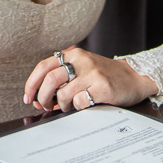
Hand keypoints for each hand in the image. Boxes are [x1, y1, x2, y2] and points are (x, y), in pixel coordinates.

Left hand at [23, 46, 157, 113]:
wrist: (134, 78)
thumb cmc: (104, 77)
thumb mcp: (82, 72)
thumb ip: (61, 82)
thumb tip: (37, 99)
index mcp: (73, 55)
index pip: (44, 66)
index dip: (32, 83)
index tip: (28, 97)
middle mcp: (82, 60)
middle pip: (50, 79)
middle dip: (43, 97)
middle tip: (46, 106)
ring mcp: (92, 73)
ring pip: (63, 93)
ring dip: (61, 106)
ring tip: (68, 107)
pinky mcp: (102, 87)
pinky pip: (79, 102)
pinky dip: (77, 108)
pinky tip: (84, 105)